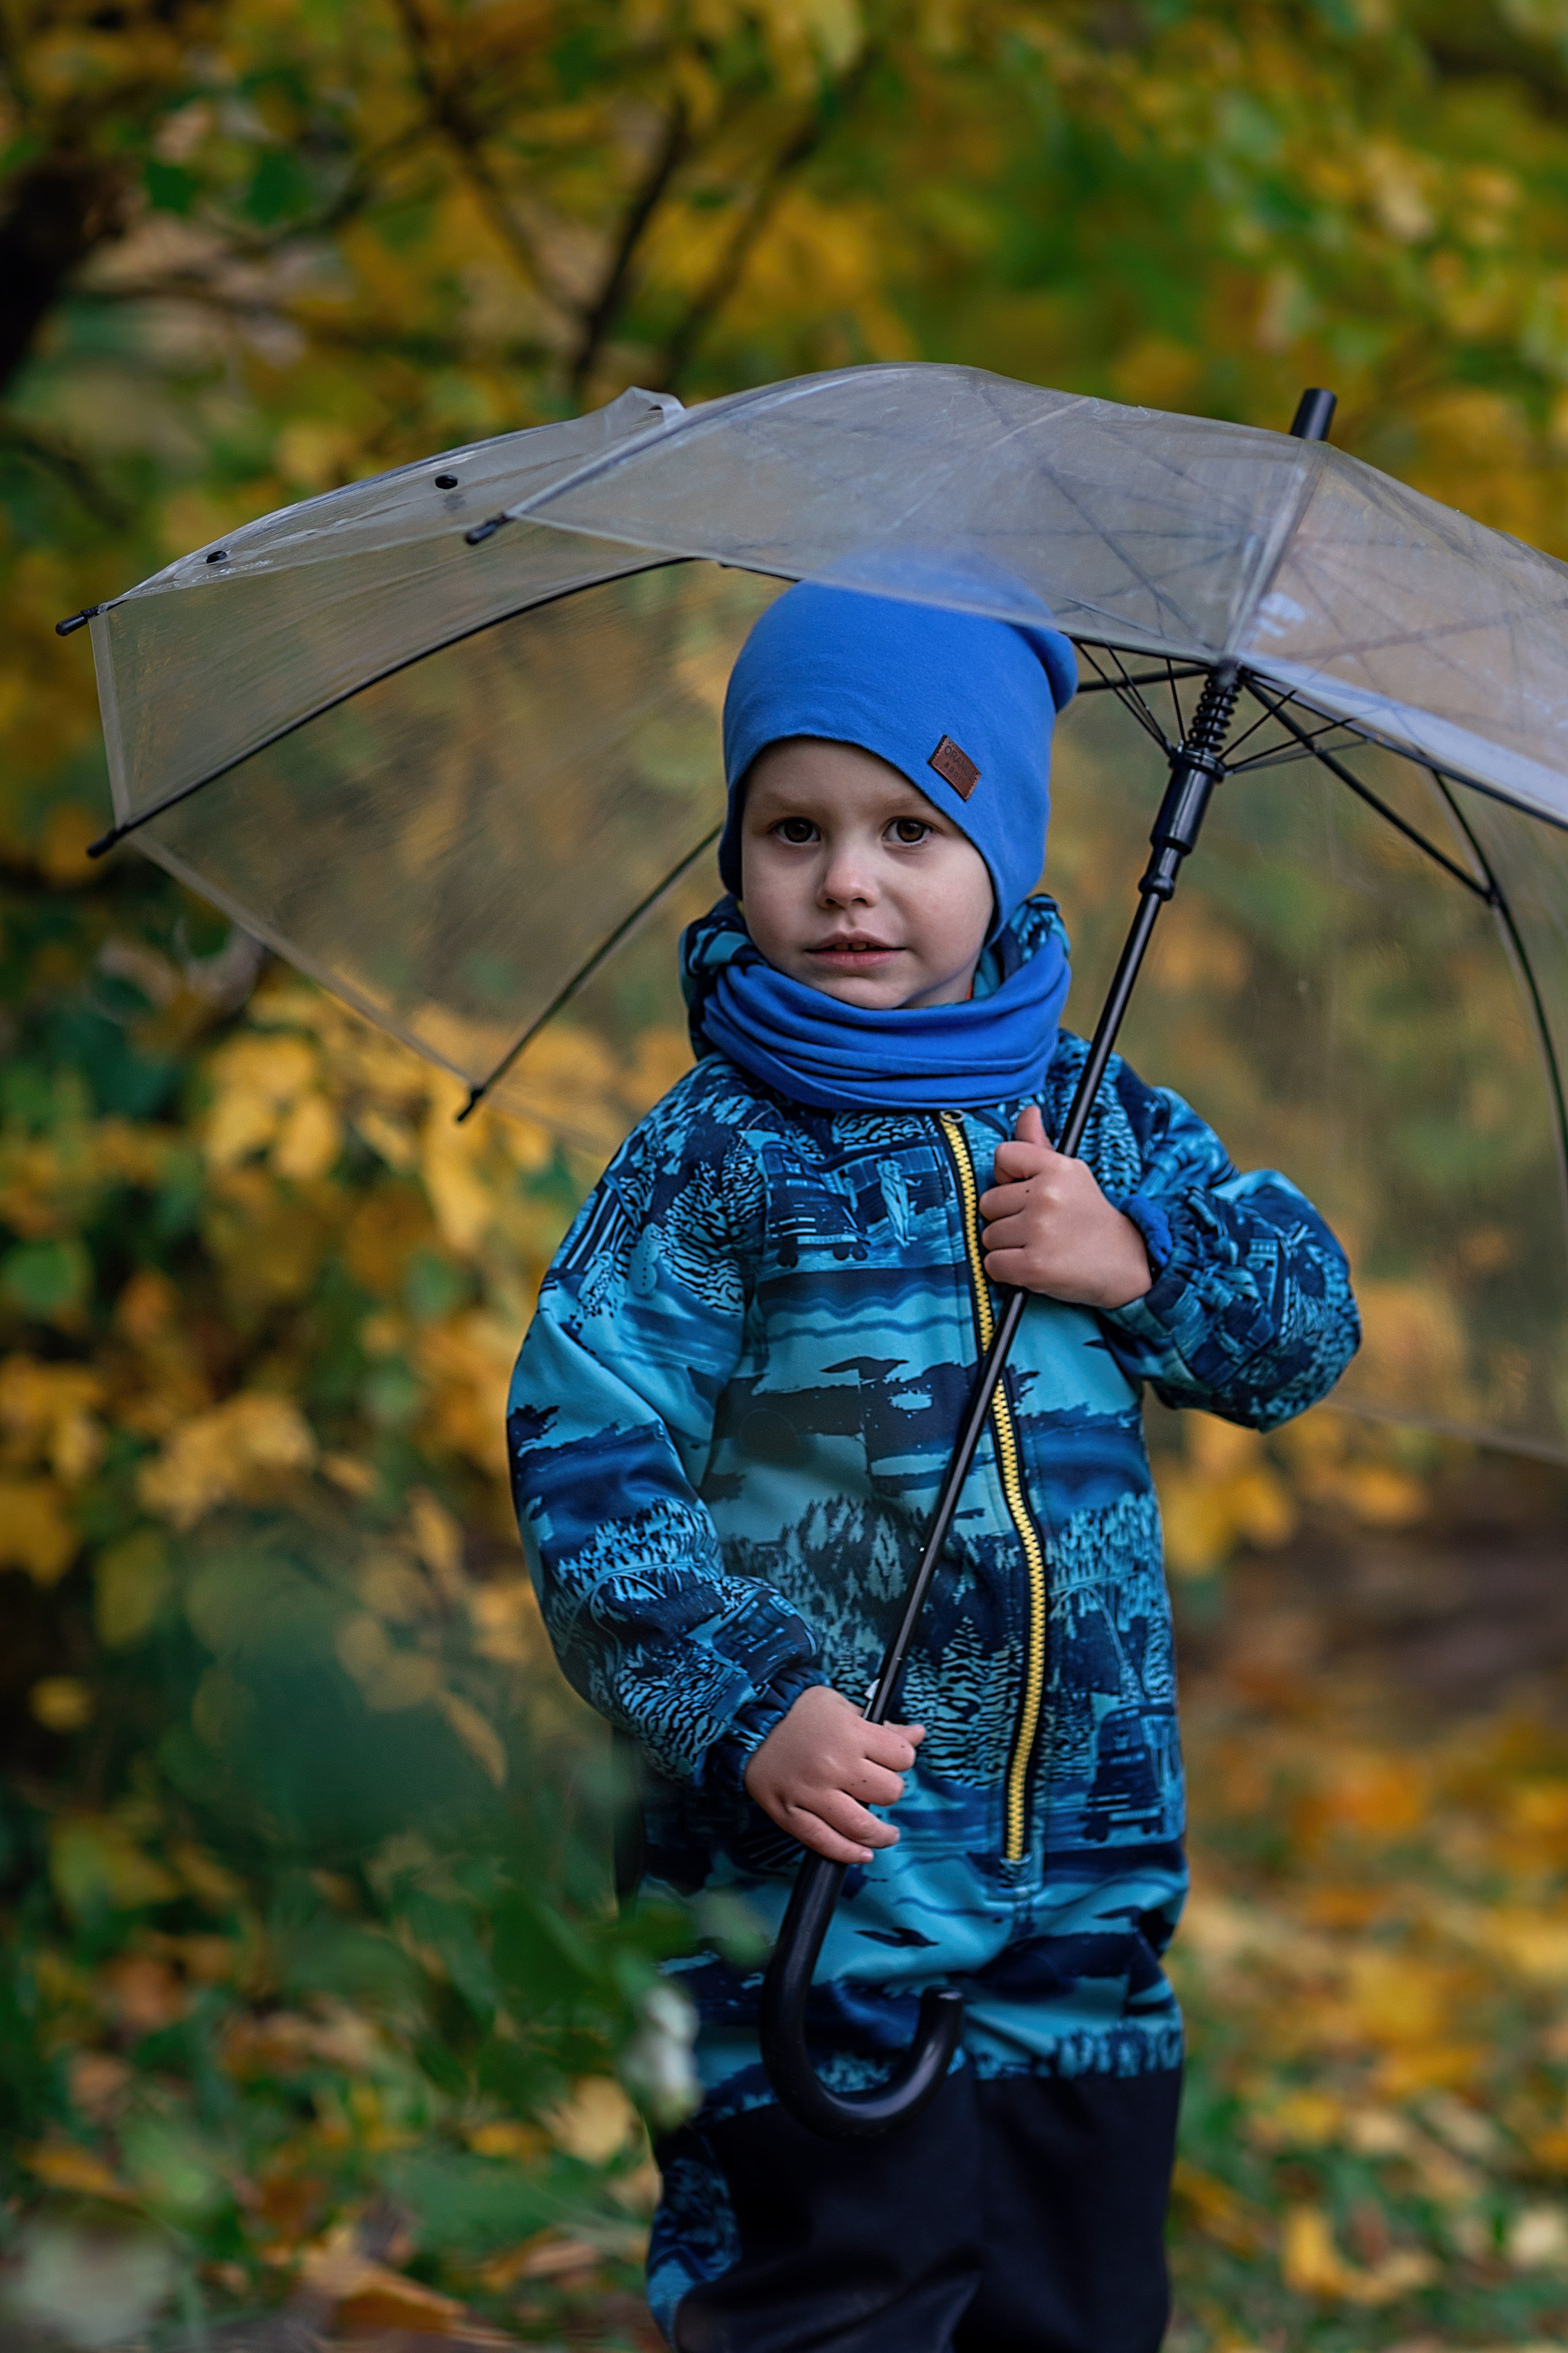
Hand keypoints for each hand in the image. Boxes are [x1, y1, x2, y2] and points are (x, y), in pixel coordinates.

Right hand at [743, 1685, 924, 1865]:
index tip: (894, 1761)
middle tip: (881, 1789)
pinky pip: (824, 1842)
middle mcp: (833, 1765)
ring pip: (861, 1826)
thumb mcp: (842, 1707)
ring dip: (882, 1835)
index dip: (903, 1759)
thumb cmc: (798, 1712)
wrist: (747, 1722)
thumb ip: (881, 1725)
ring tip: (887, 1834)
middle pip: (889, 1792)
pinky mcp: (790, 1814)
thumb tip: (918, 1734)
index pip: (902, 1756)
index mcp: (850, 1733)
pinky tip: (862, 1853)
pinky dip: (848, 1854)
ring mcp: (810, 1793)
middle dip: (891, 1792)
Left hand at [979, 1104, 1151, 1308]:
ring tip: (1039, 1245)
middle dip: (1006, 1218)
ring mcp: (1040, 1231)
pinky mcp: (1034, 1266)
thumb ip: (1039, 1145)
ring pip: (989, 1236)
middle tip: (1039, 1226)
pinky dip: (1007, 1271)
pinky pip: (993, 1264)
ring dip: (1007, 1246)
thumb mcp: (1070, 1174)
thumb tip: (1028, 1111)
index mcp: (1057, 1168)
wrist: (1125, 1262)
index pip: (1003, 1156)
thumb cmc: (1089, 1217)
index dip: (1008, 1178)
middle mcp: (1047, 1195)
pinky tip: (1033, 1265)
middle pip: (988, 1203)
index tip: (1027, 1193)